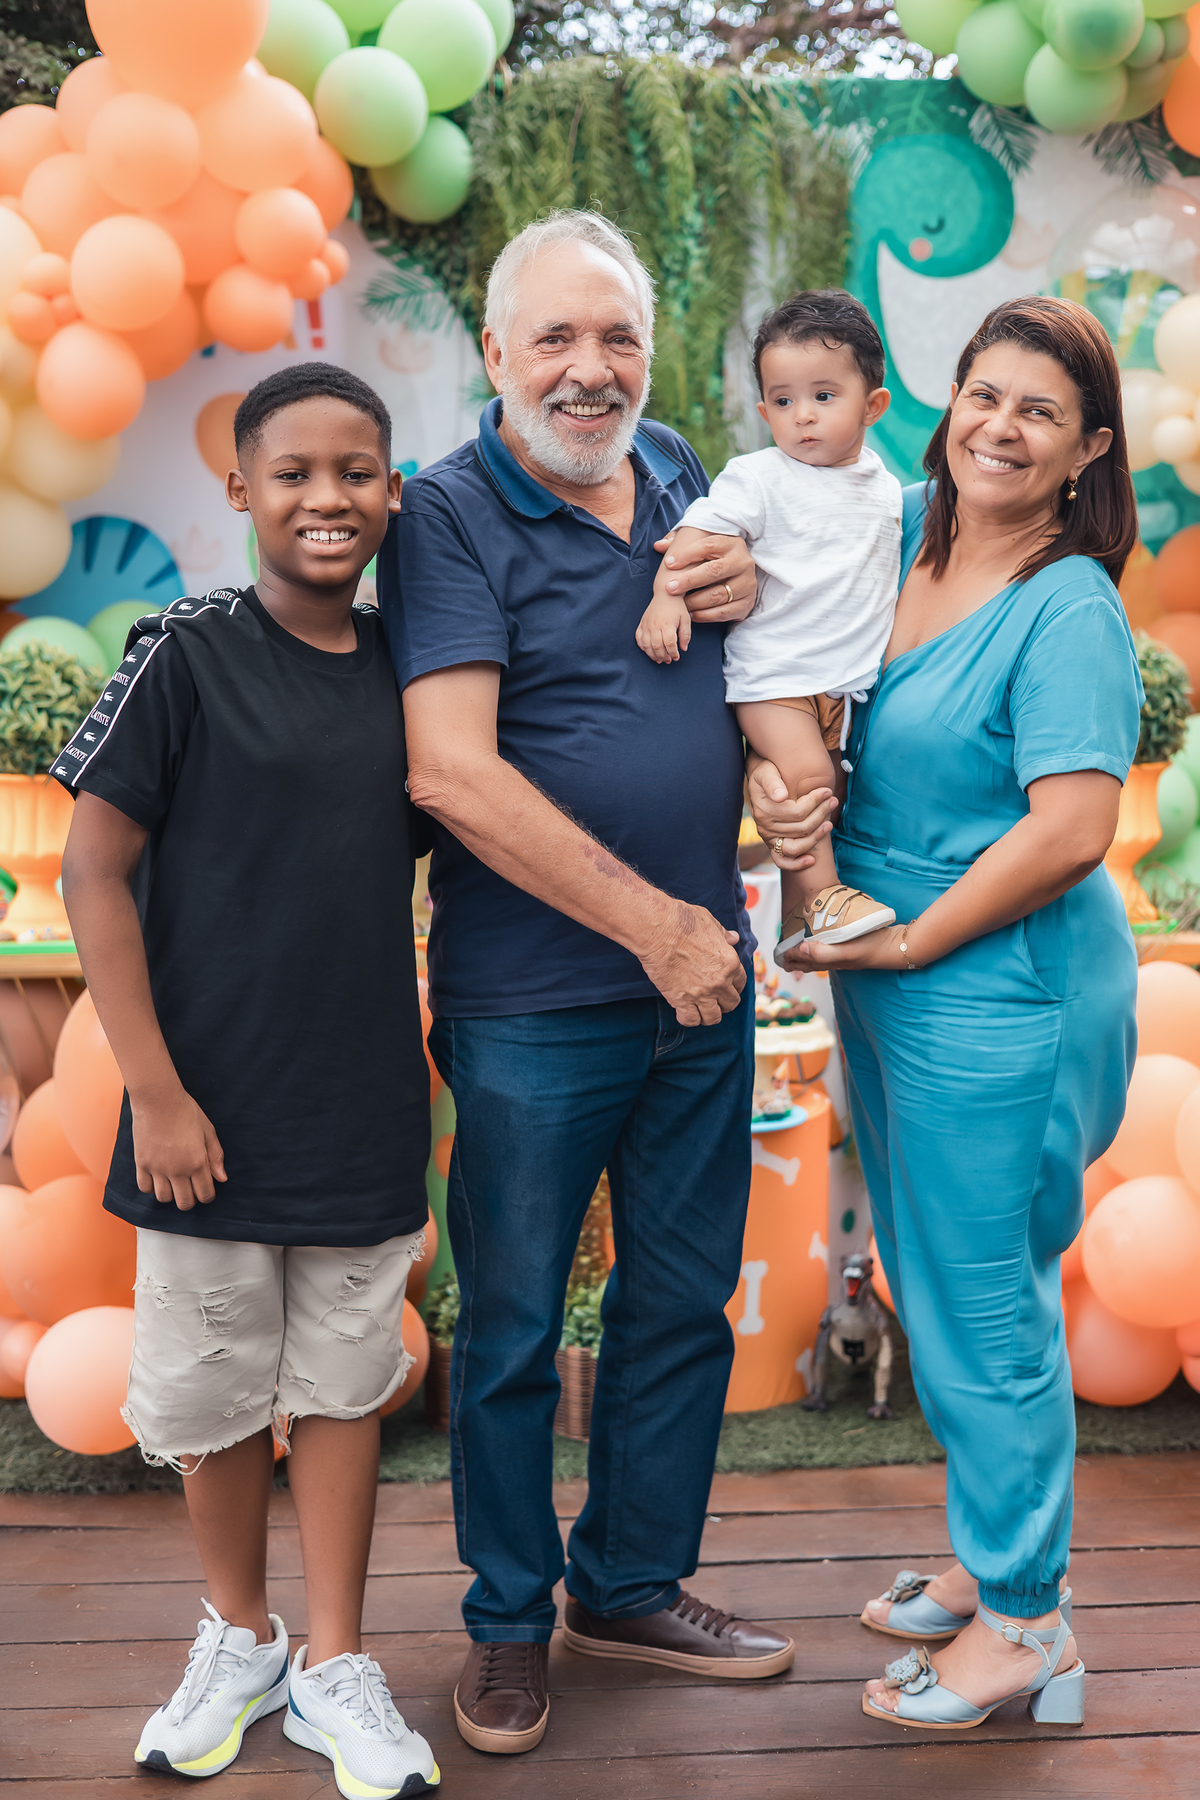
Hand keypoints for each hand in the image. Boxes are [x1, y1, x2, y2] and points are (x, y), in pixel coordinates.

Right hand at [131, 1086, 226, 1209]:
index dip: (207, 1196)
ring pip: (164, 1198)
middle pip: (184, 1203)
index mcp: (197, 1162)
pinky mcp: (142, 1163)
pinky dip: (152, 1187)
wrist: (158, 1100)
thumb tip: (222, 1178)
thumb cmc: (186, 1112)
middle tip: (190, 1189)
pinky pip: (145, 1188)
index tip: (205, 1190)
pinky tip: (158, 1177)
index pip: (205, 1195)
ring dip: (171, 1195)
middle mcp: (177, 1170)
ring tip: (174, 1183)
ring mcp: (158, 1168)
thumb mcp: (208, 1131)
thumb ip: (215, 1156)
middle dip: (191, 1200)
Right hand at [635, 596, 691, 662]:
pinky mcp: (641, 624)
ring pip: (646, 645)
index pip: (669, 644)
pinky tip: (649, 651)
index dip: (673, 653)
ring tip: (660, 659)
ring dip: (653, 655)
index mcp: (667, 624)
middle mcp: (655, 625)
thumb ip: (685, 635)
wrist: (665, 594)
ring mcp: (646, 625)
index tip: (677, 657)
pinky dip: (642, 647)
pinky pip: (638, 638)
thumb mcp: (686, 619)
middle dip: (663, 657)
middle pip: (657, 647)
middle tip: (669, 660)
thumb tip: (683, 649)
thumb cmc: (677, 607)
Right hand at [638, 900, 745, 1026]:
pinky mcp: (681, 1000)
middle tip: (714, 999)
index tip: (726, 986)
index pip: (741, 983)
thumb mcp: (710, 922)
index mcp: (730, 962)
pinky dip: (689, 1019)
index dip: (734, 986)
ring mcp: (701, 993)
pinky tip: (684, 1012)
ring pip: (713, 1017)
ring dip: (709, 1015)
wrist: (658, 929)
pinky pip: (691, 1020)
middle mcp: (719, 981)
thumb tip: (733, 937)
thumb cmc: (683, 921)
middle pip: (731, 1003)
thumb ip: (723, 934)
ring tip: (701, 1010)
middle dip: (724, 1003)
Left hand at [653, 529, 756, 621]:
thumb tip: (658, 545)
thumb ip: (680, 543)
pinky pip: (723, 612)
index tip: (668, 563)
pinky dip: (705, 615)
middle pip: (714, 570)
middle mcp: (743, 562)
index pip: (708, 546)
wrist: (742, 576)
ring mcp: (747, 584)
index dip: (686, 554)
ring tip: (679, 604)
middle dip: (689, 580)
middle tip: (669, 587)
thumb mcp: (702, 546)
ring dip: (694, 601)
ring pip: (717, 595)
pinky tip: (691, 614)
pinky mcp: (748, 604)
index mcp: (732, 544)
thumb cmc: (714, 559)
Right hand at [746, 755, 838, 869]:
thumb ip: (772, 783)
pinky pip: (782, 861)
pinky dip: (796, 864)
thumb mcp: (766, 772)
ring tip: (829, 824)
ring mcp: (768, 838)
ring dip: (816, 837)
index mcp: (765, 811)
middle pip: (801, 828)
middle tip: (833, 801)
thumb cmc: (765, 773)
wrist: (759, 779)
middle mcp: (765, 827)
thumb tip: (781, 796)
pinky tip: (811, 860)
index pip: (797, 812)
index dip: (815, 802)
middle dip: (821, 814)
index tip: (827, 791)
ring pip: (796, 846)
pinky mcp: (773, 845)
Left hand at [779, 923, 907, 974]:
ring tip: (799, 952)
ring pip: (822, 957)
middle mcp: (838, 960)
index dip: (791, 957)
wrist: (899, 947)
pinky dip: (823, 948)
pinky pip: (833, 950)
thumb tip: (801, 949)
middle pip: (812, 961)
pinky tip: (826, 942)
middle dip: (796, 959)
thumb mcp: (847, 951)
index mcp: (832, 961)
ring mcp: (847, 955)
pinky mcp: (855, 948)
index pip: (806, 960)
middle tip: (783, 956)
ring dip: (808, 954)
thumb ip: (824, 952)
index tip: (779, 953)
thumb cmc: (872, 948)